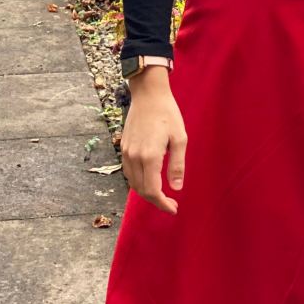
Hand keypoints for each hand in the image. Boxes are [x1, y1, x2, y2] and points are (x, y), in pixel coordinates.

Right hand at [120, 66, 187, 213]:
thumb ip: (177, 165)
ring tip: (161, 195)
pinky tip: (149, 180)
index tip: (174, 209)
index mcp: (150, 156)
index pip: (152, 190)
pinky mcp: (123, 147)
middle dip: (155, 201)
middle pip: (141, 190)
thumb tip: (176, 187)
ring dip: (146, 192)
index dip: (162, 203)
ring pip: (132, 183)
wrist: (148, 95)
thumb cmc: (168, 114)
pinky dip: (137, 181)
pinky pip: (128, 172)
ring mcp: (126, 152)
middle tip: (170, 204)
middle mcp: (134, 157)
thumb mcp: (179, 138)